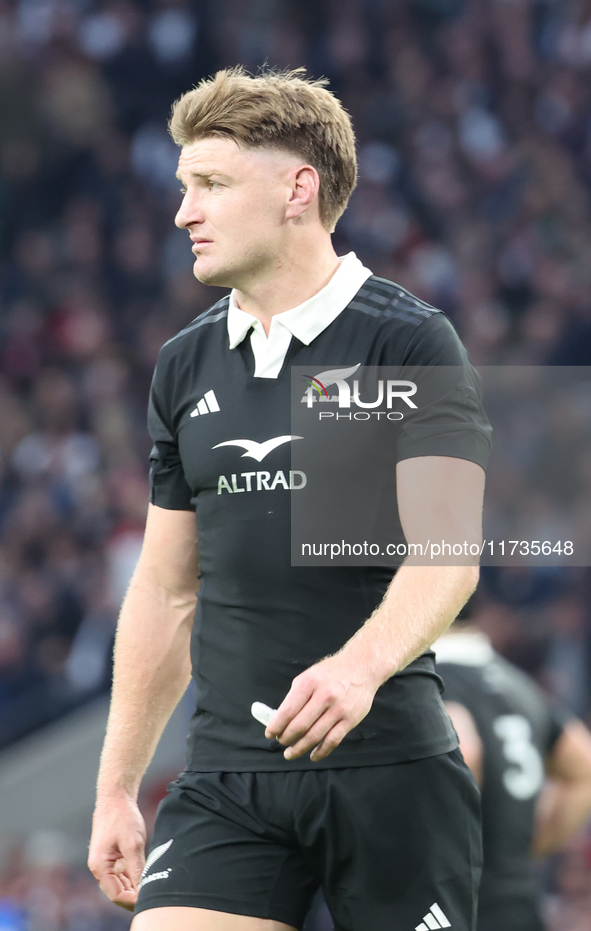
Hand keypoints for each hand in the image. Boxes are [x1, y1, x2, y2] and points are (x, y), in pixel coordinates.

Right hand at [88, 794, 146, 910]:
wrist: (116, 797)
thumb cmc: (122, 817)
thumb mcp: (133, 843)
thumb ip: (136, 868)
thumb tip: (142, 889)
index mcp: (100, 866)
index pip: (115, 894)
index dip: (132, 900)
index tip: (148, 900)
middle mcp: (99, 867)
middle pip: (116, 891)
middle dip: (133, 896)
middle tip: (151, 898)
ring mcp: (104, 862)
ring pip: (119, 883)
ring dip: (133, 888)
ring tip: (150, 890)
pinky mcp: (111, 856)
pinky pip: (121, 874)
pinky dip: (131, 878)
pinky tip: (144, 879)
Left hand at [266, 651, 377, 761]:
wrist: (362, 667)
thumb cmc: (331, 672)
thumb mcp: (309, 675)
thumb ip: (295, 696)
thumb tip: (280, 719)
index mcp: (309, 683)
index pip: (287, 711)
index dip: (276, 726)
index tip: (269, 734)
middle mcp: (324, 695)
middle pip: (299, 726)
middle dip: (286, 738)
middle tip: (281, 742)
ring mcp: (338, 709)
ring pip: (314, 736)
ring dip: (299, 748)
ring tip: (290, 753)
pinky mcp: (350, 720)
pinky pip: (332, 741)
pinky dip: (320, 752)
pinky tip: (312, 755)